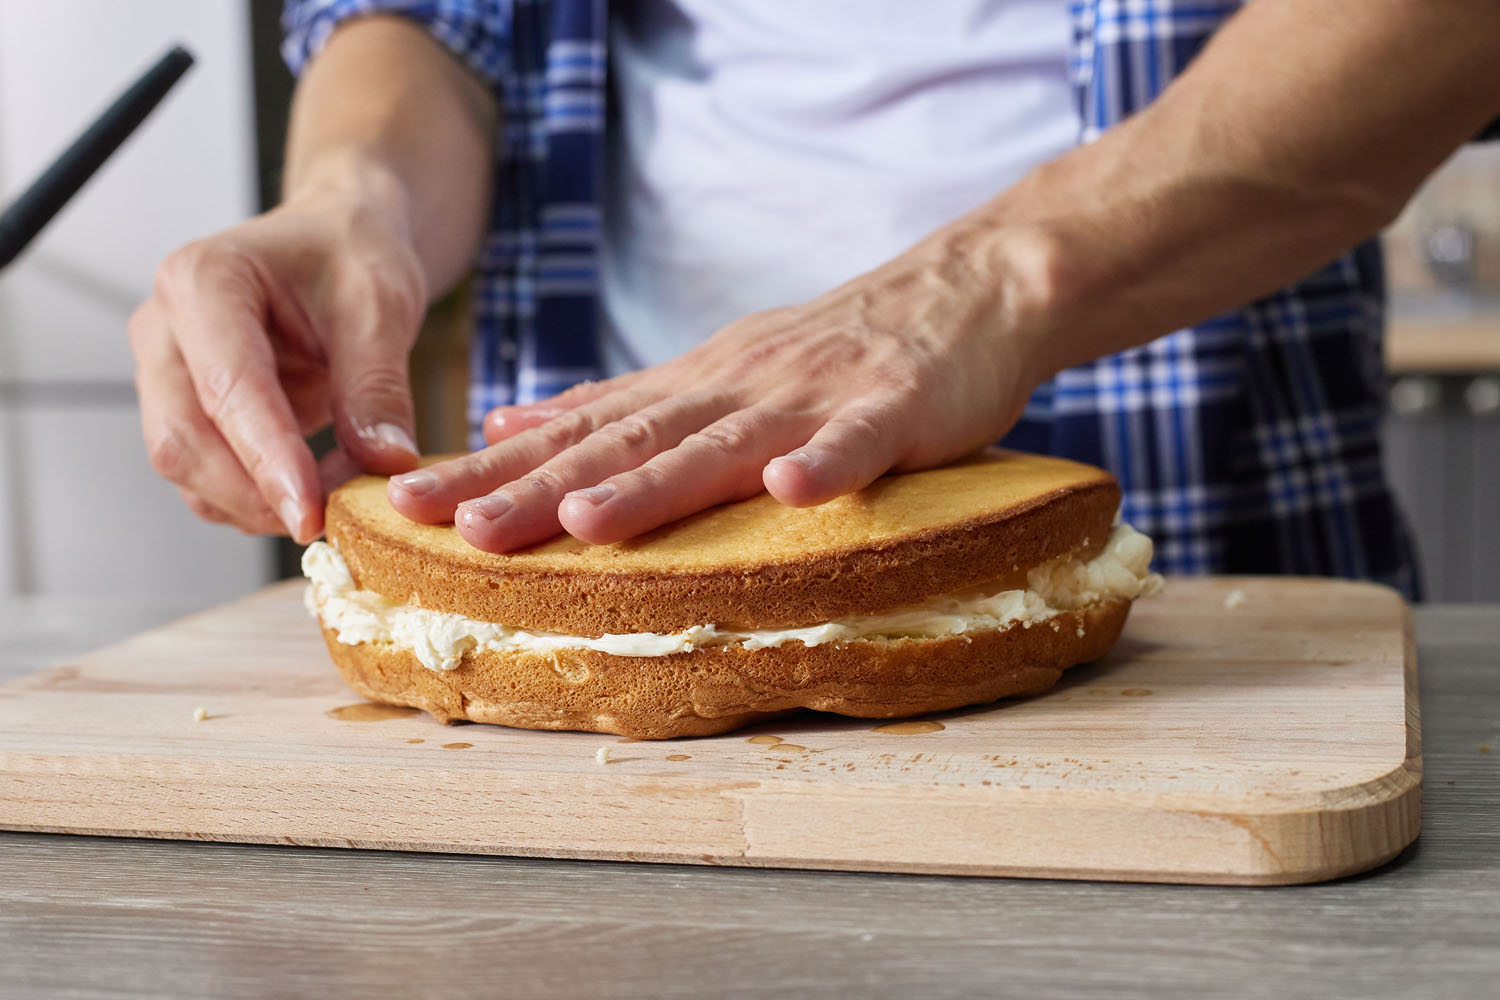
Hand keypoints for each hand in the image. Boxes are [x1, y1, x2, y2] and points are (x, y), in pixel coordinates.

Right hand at [129, 178, 425, 541]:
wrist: (336, 245)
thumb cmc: (351, 256)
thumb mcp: (382, 305)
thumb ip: (377, 385)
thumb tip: (383, 464)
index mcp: (203, 281)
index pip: (228, 387)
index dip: (268, 458)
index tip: (310, 513)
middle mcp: (164, 328)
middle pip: (183, 438)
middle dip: (254, 493)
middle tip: (330, 523)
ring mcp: (165, 373)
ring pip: (187, 466)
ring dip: (257, 502)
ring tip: (336, 498)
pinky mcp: (185, 411)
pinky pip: (206, 476)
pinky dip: (257, 498)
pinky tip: (314, 491)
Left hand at [388, 231, 1045, 551]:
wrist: (960, 290)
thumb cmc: (833, 348)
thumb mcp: (712, 370)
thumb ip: (621, 404)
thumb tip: (511, 422)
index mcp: (689, 388)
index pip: (573, 432)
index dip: (488, 468)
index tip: (401, 502)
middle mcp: (732, 390)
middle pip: (624, 442)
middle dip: (538, 488)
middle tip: (457, 526)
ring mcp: (810, 399)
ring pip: (721, 445)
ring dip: (654, 483)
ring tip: (587, 523)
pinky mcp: (891, 410)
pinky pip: (857, 442)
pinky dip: (825, 465)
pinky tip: (792, 492)